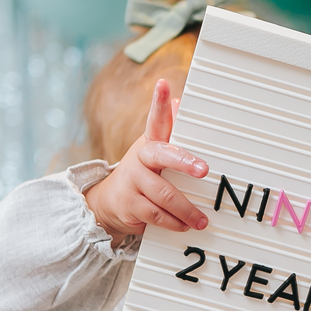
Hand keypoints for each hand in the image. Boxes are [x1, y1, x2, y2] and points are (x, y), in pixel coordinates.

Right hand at [83, 79, 209, 248]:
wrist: (107, 202)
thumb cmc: (141, 173)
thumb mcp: (153, 151)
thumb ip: (167, 130)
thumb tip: (179, 100)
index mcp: (149, 143)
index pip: (155, 119)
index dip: (159, 103)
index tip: (163, 85)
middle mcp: (139, 158)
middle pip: (162, 156)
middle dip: (184, 162)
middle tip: (203, 170)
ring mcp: (132, 181)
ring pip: (164, 195)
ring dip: (186, 209)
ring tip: (201, 220)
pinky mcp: (129, 204)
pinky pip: (156, 215)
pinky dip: (173, 222)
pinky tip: (183, 226)